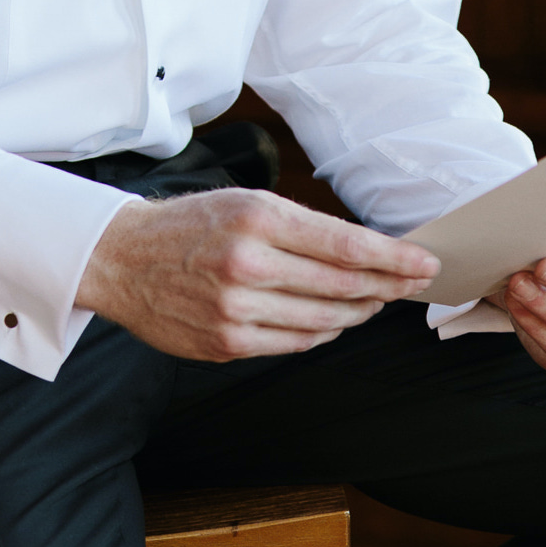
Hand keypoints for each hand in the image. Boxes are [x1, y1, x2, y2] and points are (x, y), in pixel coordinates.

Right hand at [75, 188, 437, 359]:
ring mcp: (235, 310)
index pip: (346, 246)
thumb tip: (366, 251)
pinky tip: (334, 322)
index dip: (394, 259)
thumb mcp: (246, 202)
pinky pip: (294, 344)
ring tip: (374, 301)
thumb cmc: (191, 226)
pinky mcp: (226, 343)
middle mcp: (247, 265)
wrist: (121, 259)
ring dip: (358, 313)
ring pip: (324, 321)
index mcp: (257, 219)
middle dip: (387, 286)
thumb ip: (303, 227)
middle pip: (342, 287)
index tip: (424, 263)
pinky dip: (323, 334)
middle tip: (410, 283)